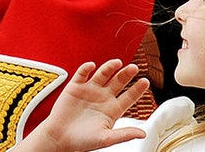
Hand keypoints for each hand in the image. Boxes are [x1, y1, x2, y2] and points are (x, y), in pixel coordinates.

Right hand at [16, 59, 147, 151]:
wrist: (60, 137)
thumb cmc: (82, 141)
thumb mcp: (106, 139)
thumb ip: (124, 134)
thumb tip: (143, 133)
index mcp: (112, 110)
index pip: (129, 97)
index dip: (137, 89)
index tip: (145, 82)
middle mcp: (102, 98)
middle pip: (118, 82)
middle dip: (126, 74)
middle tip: (134, 68)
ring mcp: (89, 91)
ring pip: (103, 74)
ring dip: (110, 67)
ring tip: (117, 62)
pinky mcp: (75, 87)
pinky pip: (82, 73)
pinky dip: (87, 68)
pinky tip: (92, 66)